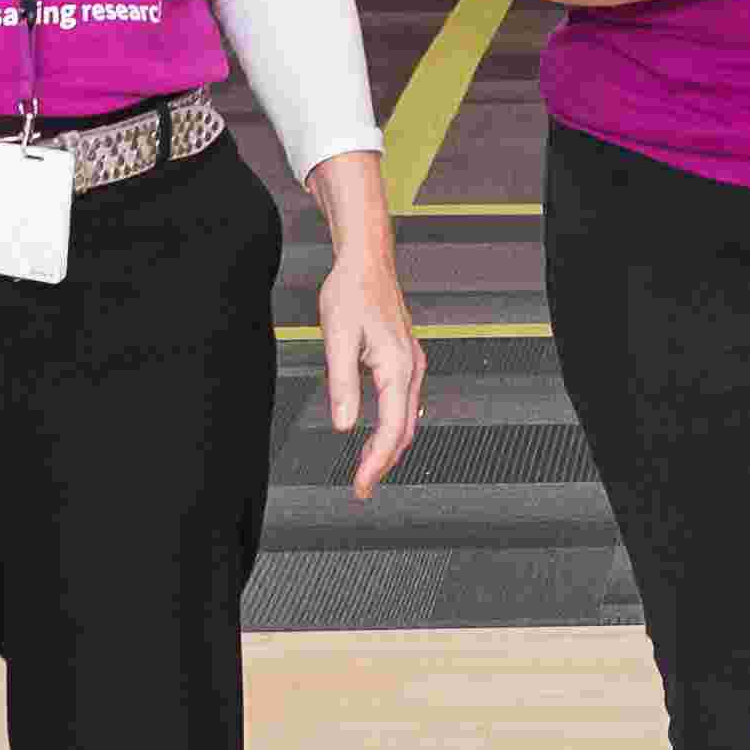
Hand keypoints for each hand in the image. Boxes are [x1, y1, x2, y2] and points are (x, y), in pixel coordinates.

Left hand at [319, 241, 429, 493]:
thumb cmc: (352, 292)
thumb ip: (342, 383)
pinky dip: (392, 428)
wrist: (366, 262)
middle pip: (404, 431)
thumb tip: (344, 424)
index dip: (377, 462)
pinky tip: (375, 436)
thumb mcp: (337, 339)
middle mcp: (411, 368)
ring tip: (365, 469)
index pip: (392, 429)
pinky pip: (404, 405)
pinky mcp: (405, 361)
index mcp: (397, 366)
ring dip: (388, 448)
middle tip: (362, 487)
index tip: (361, 484)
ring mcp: (411, 364)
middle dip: (384, 463)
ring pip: (407, 420)